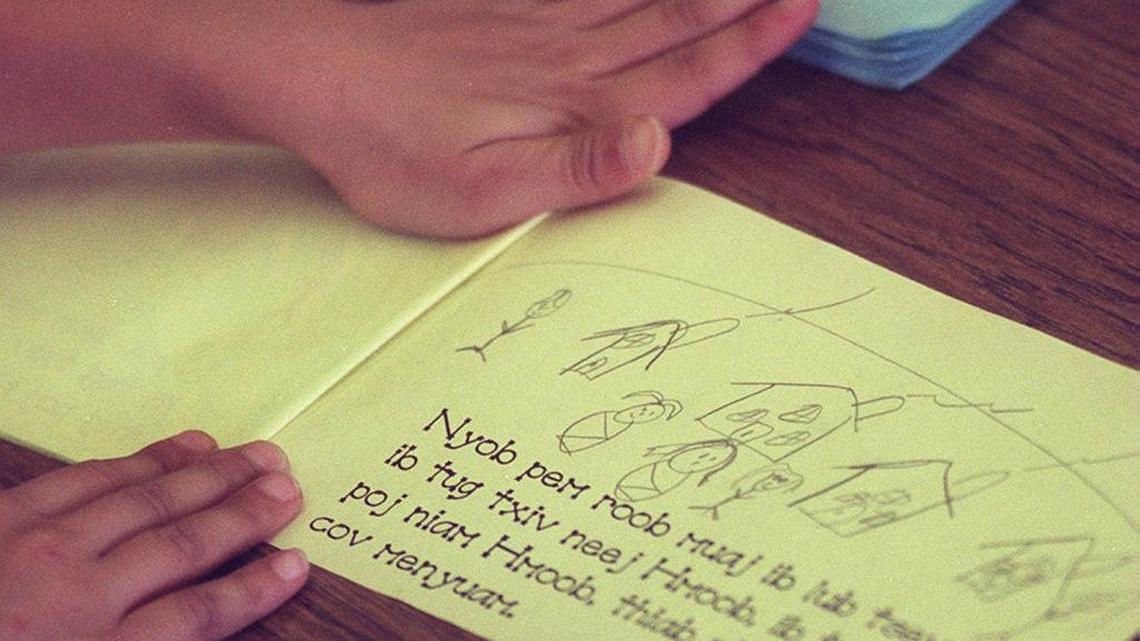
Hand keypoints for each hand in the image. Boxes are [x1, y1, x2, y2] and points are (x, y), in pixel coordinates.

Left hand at [0, 432, 306, 640]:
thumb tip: (203, 617)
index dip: (253, 588)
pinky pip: (83, 478)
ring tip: (251, 458)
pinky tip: (176, 450)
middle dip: (244, 514)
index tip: (293, 566)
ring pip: (144, 500)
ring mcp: (35, 550)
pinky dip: (138, 461)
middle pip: (182, 544)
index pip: (199, 614)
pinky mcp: (2, 518)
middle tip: (286, 488)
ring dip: (208, 476)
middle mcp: (75, 597)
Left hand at [197, 0, 818, 235]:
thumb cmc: (392, 146)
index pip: (685, 72)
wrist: (313, 73)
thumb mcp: (483, 191)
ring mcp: (536, 21)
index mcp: (578, 107)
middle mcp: (570, 55)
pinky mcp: (501, 5)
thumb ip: (576, 168)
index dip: (747, 45)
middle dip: (746, 0)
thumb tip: (658, 141)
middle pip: (678, 19)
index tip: (799, 8)